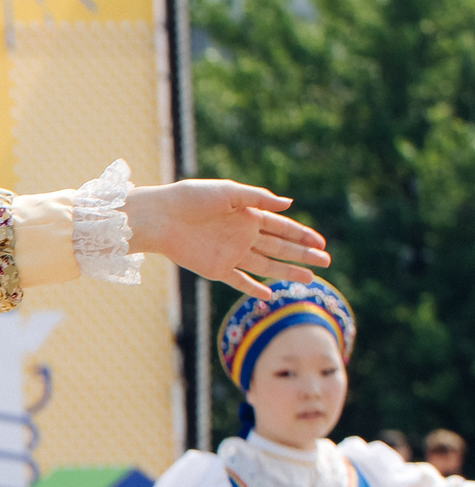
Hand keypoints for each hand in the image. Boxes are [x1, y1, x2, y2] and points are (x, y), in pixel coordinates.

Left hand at [125, 179, 327, 301]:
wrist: (160, 217)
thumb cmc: (190, 198)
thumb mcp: (228, 192)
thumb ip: (258, 198)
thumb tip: (289, 204)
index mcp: (246, 215)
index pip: (281, 227)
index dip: (301, 235)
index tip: (321, 242)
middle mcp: (242, 235)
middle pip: (279, 248)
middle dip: (303, 255)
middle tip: (326, 261)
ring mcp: (230, 253)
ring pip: (266, 266)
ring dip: (287, 272)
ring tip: (310, 279)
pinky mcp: (216, 269)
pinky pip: (239, 281)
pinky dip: (253, 289)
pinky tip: (269, 295)